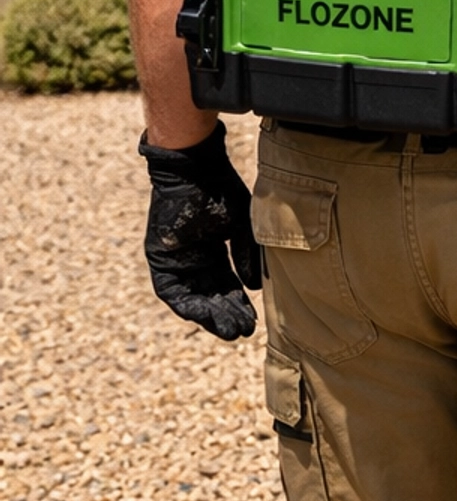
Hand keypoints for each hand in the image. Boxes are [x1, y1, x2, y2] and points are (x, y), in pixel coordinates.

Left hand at [141, 124, 261, 340]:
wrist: (195, 170)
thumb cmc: (221, 190)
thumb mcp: (241, 227)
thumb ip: (246, 257)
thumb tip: (254, 288)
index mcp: (214, 248)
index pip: (227, 284)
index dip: (240, 303)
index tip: (254, 321)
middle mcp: (195, 258)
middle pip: (211, 294)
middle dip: (227, 314)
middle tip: (243, 331)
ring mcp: (176, 259)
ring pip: (192, 297)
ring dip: (209, 315)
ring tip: (228, 329)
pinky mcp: (159, 259)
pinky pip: (170, 290)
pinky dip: (186, 304)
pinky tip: (203, 316)